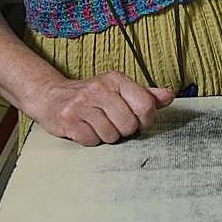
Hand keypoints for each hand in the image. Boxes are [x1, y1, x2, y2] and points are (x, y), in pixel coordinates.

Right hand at [32, 71, 174, 145]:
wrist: (52, 96)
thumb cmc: (92, 95)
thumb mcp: (119, 89)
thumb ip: (146, 94)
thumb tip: (170, 96)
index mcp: (117, 79)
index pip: (145, 105)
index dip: (145, 119)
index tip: (138, 120)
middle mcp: (100, 88)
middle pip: (129, 124)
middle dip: (124, 130)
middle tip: (114, 123)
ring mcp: (82, 103)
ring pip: (111, 135)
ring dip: (106, 136)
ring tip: (98, 125)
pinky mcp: (68, 119)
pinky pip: (91, 141)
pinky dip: (90, 140)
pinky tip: (85, 129)